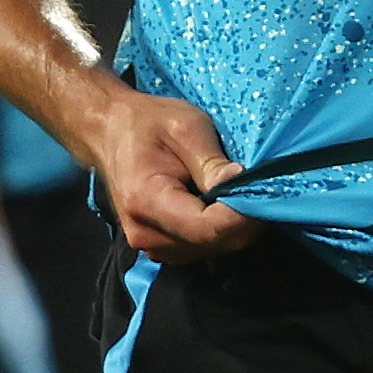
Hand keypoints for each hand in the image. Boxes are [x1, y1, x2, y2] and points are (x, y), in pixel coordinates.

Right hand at [74, 81, 259, 260]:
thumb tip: (240, 184)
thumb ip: (212, 162)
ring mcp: (150, 246)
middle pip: (214, 243)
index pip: (207, 228)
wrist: (110, 132)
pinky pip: (202, 248)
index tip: (262, 191)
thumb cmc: (147, 123)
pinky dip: (220, 230)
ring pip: (213, 249)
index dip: (243, 215)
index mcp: (146, 201)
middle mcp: (145, 234)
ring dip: (234, 226)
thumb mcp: (185, 127)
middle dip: (244, 219)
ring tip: (239, 192)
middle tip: (260, 188)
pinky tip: (221, 204)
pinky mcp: (160, 247)